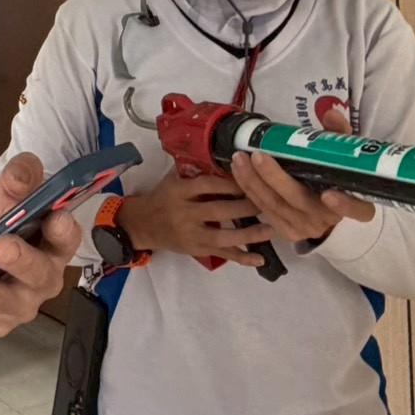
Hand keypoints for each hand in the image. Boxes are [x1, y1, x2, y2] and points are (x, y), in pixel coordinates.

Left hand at [0, 154, 80, 338]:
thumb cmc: (4, 223)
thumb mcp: (10, 193)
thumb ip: (20, 178)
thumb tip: (19, 175)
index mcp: (55, 248)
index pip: (66, 240)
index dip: (63, 230)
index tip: (55, 217)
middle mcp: (40, 282)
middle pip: (35, 276)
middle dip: (18, 261)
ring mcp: (11, 307)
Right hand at [115, 169, 272, 266]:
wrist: (144, 225)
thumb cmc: (163, 198)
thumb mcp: (173, 179)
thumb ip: (194, 170)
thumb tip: (222, 156)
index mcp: (179, 192)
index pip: (207, 185)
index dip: (230, 183)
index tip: (251, 179)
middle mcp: (185, 214)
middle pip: (218, 210)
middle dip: (245, 207)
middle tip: (268, 201)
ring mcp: (191, 235)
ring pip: (223, 236)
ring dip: (248, 234)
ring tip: (270, 229)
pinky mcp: (197, 250)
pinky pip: (222, 255)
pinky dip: (242, 258)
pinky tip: (259, 259)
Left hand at [230, 106, 374, 242]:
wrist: (323, 208)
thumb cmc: (334, 175)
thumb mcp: (341, 154)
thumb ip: (338, 134)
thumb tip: (331, 113)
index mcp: (355, 204)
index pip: (357, 210)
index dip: (345, 205)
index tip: (329, 195)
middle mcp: (330, 220)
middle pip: (301, 202)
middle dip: (275, 179)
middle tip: (258, 156)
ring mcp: (306, 228)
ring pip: (276, 206)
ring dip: (254, 182)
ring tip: (240, 158)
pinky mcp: (287, 231)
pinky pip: (264, 210)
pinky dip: (249, 189)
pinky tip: (239, 171)